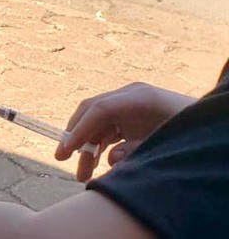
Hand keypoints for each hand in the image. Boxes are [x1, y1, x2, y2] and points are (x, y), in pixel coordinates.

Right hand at [55, 82, 194, 181]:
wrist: (210, 124)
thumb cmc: (189, 132)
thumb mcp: (164, 142)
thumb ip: (138, 150)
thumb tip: (110, 159)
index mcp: (139, 97)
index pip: (99, 109)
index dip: (80, 129)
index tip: (66, 150)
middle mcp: (129, 97)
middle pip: (91, 112)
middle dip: (75, 136)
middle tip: (61, 157)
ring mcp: (129, 106)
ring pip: (96, 124)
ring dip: (87, 147)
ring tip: (82, 174)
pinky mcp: (130, 117)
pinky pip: (107, 130)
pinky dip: (99, 147)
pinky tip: (99, 164)